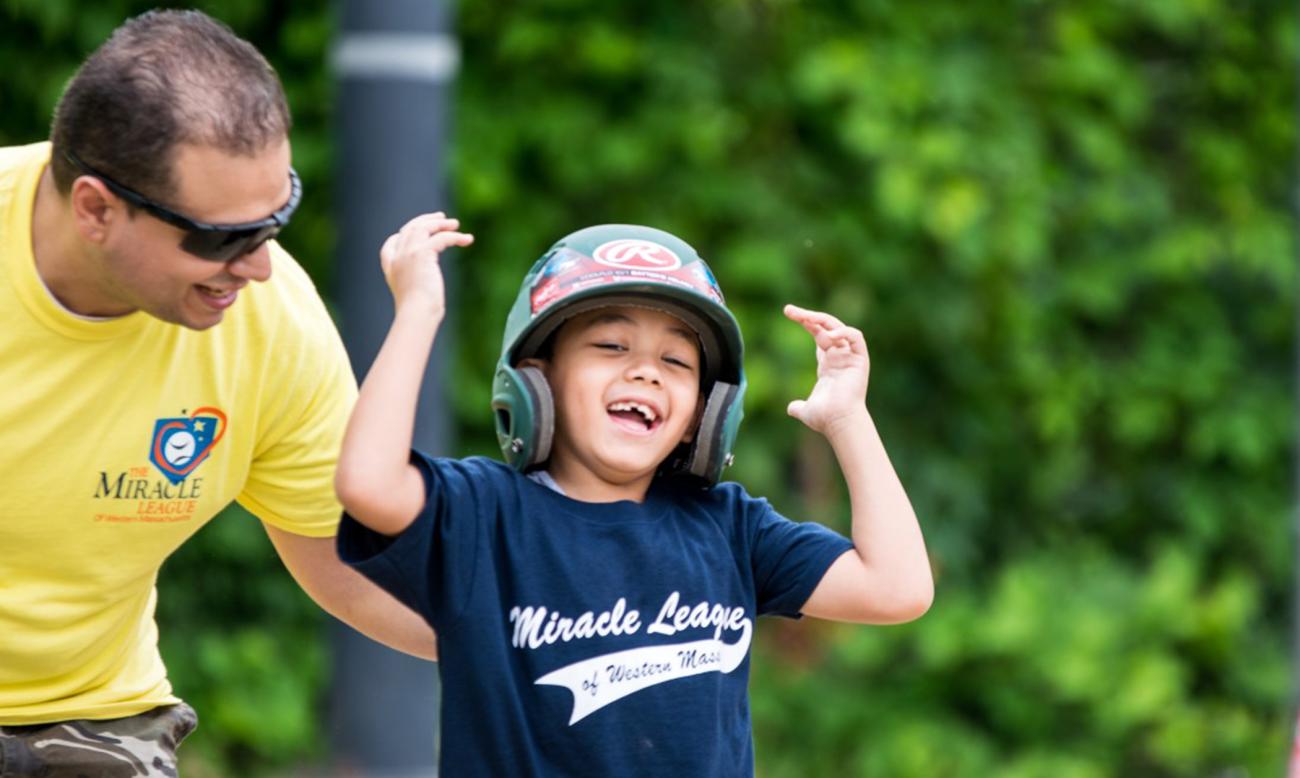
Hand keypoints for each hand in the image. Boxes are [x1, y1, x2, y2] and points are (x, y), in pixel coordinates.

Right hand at [379, 212, 473, 315]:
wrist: (417, 315)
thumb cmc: (419, 313)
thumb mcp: (414, 294)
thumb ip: (417, 282)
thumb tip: (429, 284)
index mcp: (390, 267)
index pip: (392, 242)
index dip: (404, 233)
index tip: (419, 230)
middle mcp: (397, 257)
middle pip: (409, 229)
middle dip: (426, 221)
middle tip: (442, 218)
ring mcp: (407, 253)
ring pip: (424, 228)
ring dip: (441, 224)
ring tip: (456, 225)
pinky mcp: (421, 253)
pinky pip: (441, 238)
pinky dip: (455, 237)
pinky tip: (467, 240)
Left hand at [784, 304, 869, 434]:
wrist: (837, 422)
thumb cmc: (825, 418)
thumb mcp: (806, 410)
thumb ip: (799, 407)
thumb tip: (791, 409)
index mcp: (828, 364)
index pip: (818, 335)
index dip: (806, 323)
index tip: (789, 313)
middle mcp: (839, 357)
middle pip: (825, 327)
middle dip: (808, 316)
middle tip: (788, 310)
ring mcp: (850, 357)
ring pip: (839, 327)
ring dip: (822, 319)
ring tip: (805, 319)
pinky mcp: (860, 359)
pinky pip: (855, 337)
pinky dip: (843, 332)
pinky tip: (828, 335)